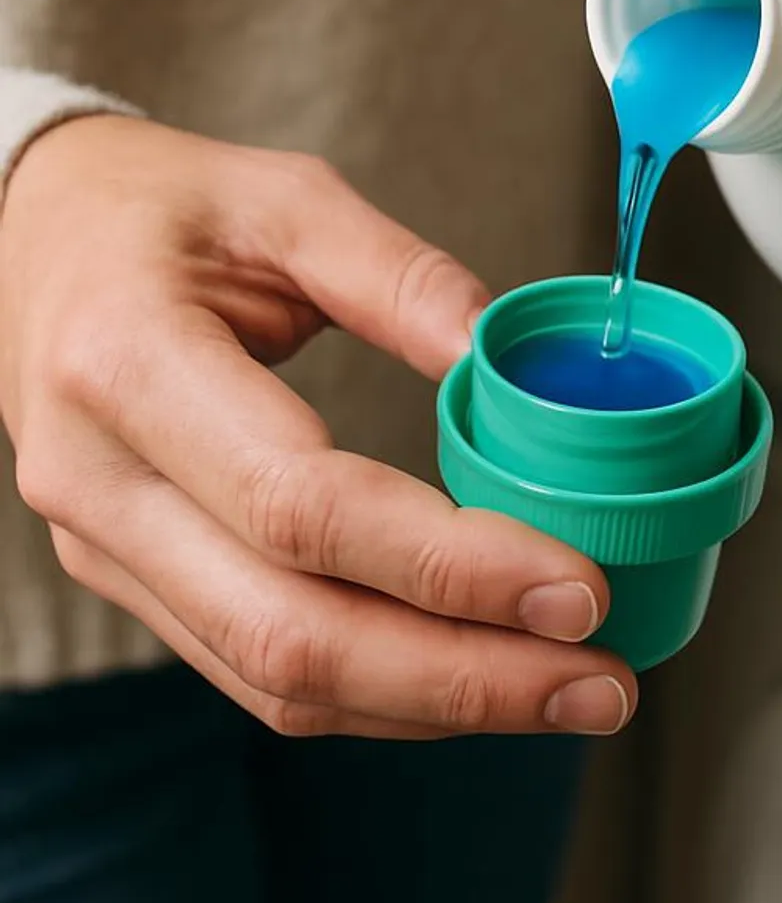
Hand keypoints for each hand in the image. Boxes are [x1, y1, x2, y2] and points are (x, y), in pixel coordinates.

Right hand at [0, 116, 635, 738]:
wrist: (30, 237)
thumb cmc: (163, 207)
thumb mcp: (285, 198)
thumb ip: (403, 277)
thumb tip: (511, 363)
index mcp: (129, 366)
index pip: (302, 506)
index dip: (449, 565)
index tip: (579, 588)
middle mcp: (102, 484)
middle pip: (292, 631)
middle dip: (465, 675)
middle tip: (603, 684)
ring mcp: (108, 548)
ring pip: (276, 676)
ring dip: (436, 704)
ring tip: (572, 696)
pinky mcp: (137, 578)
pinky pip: (259, 668)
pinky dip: (380, 691)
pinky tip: (480, 681)